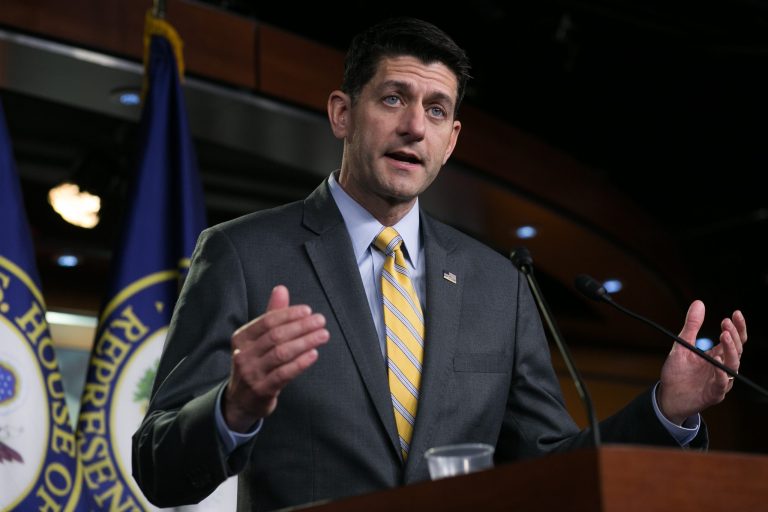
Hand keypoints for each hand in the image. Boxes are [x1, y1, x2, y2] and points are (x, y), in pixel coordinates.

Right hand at [222, 285, 329, 431]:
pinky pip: (283, 373)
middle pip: (276, 336)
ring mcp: (251, 373)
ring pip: (281, 353)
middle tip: (320, 321)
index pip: (267, 322)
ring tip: (323, 335)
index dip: (289, 315)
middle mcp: (243, 354)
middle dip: (301, 327)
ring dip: (305, 342)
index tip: (308, 311)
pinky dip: (300, 363)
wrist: (241, 400)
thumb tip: (281, 289)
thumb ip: (271, 314)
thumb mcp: (258, 340)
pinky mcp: (262, 389)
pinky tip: (314, 354)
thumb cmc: (255, 363)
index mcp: (241, 337)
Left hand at [658, 300, 746, 424]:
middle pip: (736, 350)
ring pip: (733, 365)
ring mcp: (720, 380)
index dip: (737, 327)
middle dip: (733, 335)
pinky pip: (722, 383)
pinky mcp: (715, 393)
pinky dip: (721, 373)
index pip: (733, 339)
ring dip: (730, 350)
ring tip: (724, 336)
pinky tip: (718, 362)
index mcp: (717, 355)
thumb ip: (691, 326)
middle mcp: (722, 367)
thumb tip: (699, 303)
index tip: (735, 313)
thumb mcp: (682, 345)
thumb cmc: (677, 372)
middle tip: (726, 323)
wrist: (668, 396)